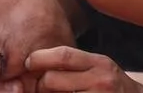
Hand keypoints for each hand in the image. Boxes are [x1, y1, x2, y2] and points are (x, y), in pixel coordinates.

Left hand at [26, 47, 142, 92]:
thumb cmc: (113, 87)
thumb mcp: (100, 67)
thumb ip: (75, 64)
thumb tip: (37, 62)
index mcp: (100, 63)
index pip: (63, 55)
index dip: (40, 58)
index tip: (28, 62)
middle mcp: (100, 81)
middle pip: (51, 79)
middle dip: (40, 84)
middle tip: (40, 87)